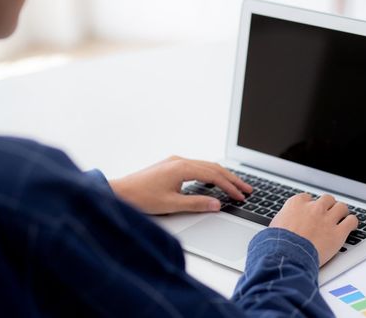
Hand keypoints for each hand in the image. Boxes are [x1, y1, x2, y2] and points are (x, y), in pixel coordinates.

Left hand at [109, 156, 251, 214]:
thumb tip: (217, 204)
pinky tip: (213, 182)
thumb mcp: (171, 204)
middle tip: (247, 189)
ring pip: (206, 166)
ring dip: (222, 176)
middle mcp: (180, 161)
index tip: (241, 196)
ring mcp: (175, 162)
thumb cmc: (141, 198)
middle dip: (232, 179)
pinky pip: (197, 167)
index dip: (230, 186)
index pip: (214, 176)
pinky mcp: (171, 166)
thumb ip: (197, 204)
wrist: (119, 192)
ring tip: (235, 186)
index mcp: (182, 167)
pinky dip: (210, 174)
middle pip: (214, 168)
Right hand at [270, 194, 357, 265]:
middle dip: (328, 206)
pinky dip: (352, 222)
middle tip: (328, 213)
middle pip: (327, 199)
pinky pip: (351, 221)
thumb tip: (284, 223)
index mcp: (297, 204)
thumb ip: (285, 219)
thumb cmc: (278, 244)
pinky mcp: (338, 233)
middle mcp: (314, 208)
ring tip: (342, 217)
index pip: (308, 198)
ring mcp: (327, 219)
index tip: (311, 211)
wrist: (286, 257)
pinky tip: (351, 225)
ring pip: (341, 207)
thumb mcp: (276, 225)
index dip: (310, 205)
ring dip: (342, 212)